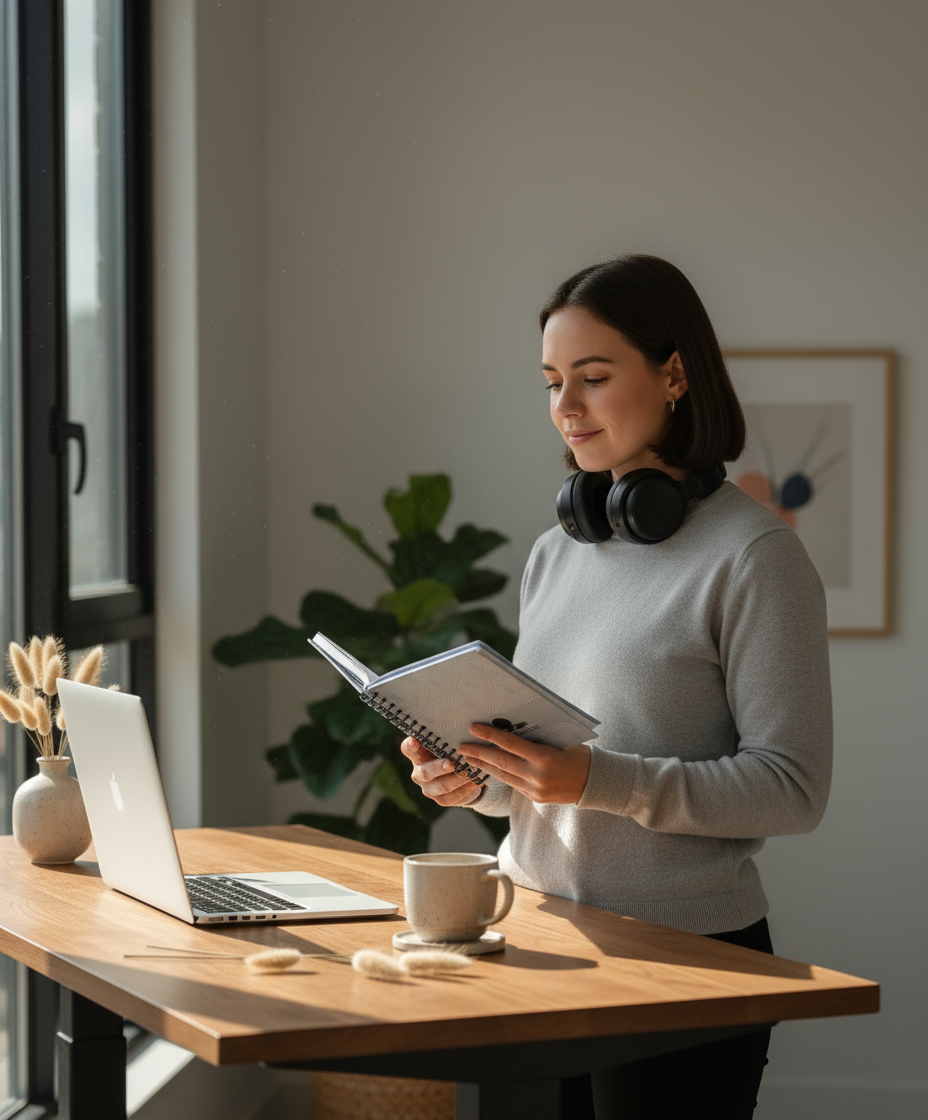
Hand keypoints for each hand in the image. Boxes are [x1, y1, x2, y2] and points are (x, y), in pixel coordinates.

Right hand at [400, 737, 484, 806]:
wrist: (461, 773)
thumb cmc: (453, 751)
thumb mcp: (448, 743)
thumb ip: (448, 737)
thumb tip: (462, 722)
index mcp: (417, 754)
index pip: (408, 749)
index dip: (410, 746)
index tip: (414, 741)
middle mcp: (419, 772)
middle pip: (424, 772)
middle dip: (438, 768)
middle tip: (451, 764)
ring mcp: (428, 788)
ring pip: (441, 787)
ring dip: (457, 780)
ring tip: (470, 773)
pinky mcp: (440, 799)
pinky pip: (452, 798)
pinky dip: (465, 790)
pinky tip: (475, 783)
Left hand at [456, 724, 590, 804]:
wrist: (595, 783)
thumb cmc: (579, 754)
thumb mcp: (560, 741)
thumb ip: (536, 739)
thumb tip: (510, 729)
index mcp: (544, 757)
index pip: (510, 744)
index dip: (489, 736)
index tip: (473, 728)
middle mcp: (537, 775)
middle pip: (501, 762)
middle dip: (478, 753)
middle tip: (461, 747)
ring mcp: (535, 789)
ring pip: (503, 776)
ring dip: (484, 766)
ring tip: (468, 758)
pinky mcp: (534, 798)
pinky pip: (513, 784)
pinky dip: (499, 774)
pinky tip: (488, 768)